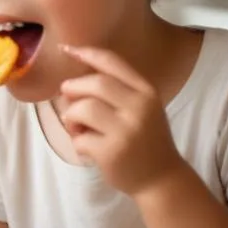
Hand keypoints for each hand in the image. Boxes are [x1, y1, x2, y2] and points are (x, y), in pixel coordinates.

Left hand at [57, 45, 188, 196]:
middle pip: (94, 83)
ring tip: (77, 128)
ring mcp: (126, 130)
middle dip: (72, 88)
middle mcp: (139, 107)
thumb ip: (116, 91)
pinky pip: (79, 138)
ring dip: (71, 117)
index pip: (113, 62)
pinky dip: (76, 141)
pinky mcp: (112, 152)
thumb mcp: (141, 109)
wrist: (161, 179)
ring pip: (82, 109)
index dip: (86, 53)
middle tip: (68, 99)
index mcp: (146, 92)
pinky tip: (87, 148)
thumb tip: (73, 79)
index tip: (66, 48)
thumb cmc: (144, 140)